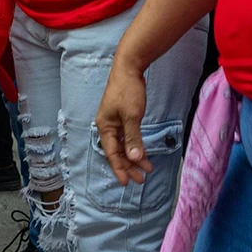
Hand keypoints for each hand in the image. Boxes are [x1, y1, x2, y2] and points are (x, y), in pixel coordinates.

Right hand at [97, 56, 151, 184]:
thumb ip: (133, 138)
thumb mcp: (132, 116)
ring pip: (123, 145)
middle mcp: (107, 126)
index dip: (119, 168)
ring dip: (134, 157)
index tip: (127, 182)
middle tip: (141, 179)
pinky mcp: (122, 117)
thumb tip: (134, 158)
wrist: (128, 69)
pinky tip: (142, 152)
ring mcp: (114, 122)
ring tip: (146, 168)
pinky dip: (135, 146)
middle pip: (117, 151)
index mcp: (105, 127)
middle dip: (129, 166)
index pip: (111, 153)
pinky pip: (127, 137)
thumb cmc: (127, 91)